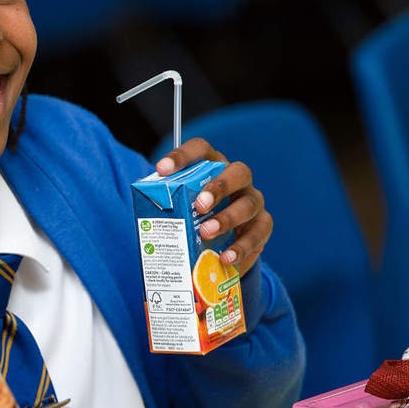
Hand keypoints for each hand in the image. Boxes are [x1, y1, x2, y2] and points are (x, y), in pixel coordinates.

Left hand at [155, 137, 271, 272]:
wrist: (220, 242)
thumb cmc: (194, 217)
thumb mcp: (180, 209)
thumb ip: (168, 207)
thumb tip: (145, 222)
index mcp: (213, 166)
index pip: (201, 149)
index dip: (182, 156)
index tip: (162, 170)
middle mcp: (238, 179)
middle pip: (237, 172)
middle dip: (218, 188)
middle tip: (199, 205)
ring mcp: (253, 201)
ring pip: (249, 204)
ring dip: (228, 219)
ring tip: (206, 233)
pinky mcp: (262, 225)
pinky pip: (258, 233)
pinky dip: (241, 247)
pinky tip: (225, 258)